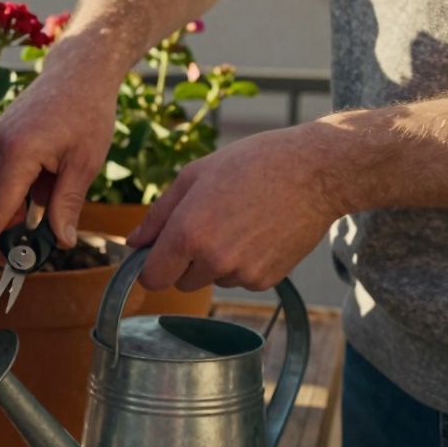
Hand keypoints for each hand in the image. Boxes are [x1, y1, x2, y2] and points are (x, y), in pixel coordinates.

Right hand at [0, 37, 119, 260]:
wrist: (78, 73)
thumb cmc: (87, 113)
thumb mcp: (85, 164)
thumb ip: (68, 205)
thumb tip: (60, 243)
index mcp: (16, 153)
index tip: (15, 263)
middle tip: (32, 241)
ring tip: (37, 211)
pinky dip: (0, 195)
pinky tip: (32, 190)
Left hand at [126, 124, 342, 291]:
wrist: (315, 172)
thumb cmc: (250, 164)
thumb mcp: (193, 177)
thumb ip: (158, 215)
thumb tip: (133, 242)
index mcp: (188, 233)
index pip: (152, 278)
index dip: (151, 268)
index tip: (157, 255)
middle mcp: (213, 260)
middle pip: (180, 282)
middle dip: (183, 263)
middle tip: (204, 226)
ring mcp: (242, 273)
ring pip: (211, 280)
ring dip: (213, 263)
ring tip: (236, 222)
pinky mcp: (267, 280)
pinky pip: (239, 280)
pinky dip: (241, 264)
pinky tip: (256, 233)